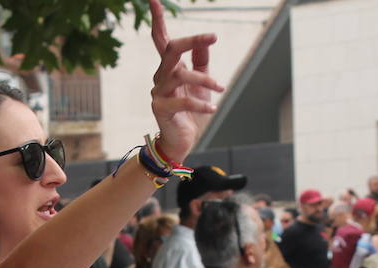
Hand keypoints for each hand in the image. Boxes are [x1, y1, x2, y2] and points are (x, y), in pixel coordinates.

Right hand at [147, 0, 221, 161]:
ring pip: (180, 74)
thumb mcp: (201, 81)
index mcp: (169, 67)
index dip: (158, 19)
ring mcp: (158, 92)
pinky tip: (212, 107)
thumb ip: (202, 60)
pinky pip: (182, 100)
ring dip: (204, 79)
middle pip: (170, 49)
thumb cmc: (192, 109)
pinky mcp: (160, 108)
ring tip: (220, 88)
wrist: (182, 140)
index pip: (161, 39)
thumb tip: (210, 39)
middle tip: (212, 37)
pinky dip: (201, 103)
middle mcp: (160, 76)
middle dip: (191, 40)